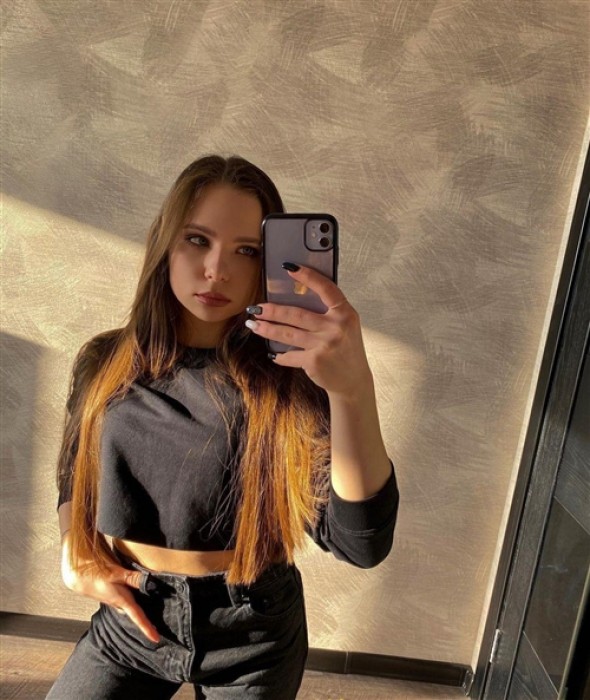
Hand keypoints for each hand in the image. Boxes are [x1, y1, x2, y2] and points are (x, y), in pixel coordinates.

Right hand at [61, 535, 159, 643]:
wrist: (79, 576)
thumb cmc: (97, 574)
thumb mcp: (117, 573)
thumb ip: (132, 577)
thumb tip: (148, 581)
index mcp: (123, 601)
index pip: (138, 617)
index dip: (147, 628)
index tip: (156, 639)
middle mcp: (119, 604)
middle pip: (137, 616)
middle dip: (146, 623)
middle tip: (159, 631)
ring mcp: (114, 601)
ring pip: (131, 609)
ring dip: (140, 613)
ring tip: (153, 618)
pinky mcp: (112, 596)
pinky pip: (126, 603)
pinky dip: (134, 603)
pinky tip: (140, 597)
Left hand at [246, 264, 372, 395]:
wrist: (354, 379)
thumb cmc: (347, 348)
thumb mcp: (346, 325)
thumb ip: (329, 312)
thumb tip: (297, 296)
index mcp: (345, 313)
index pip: (326, 289)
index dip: (308, 277)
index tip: (289, 268)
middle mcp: (335, 327)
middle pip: (297, 314)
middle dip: (272, 311)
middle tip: (256, 308)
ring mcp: (324, 345)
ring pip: (288, 333)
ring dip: (267, 329)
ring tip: (253, 325)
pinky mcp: (314, 361)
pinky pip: (289, 355)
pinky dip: (279, 355)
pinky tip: (271, 352)